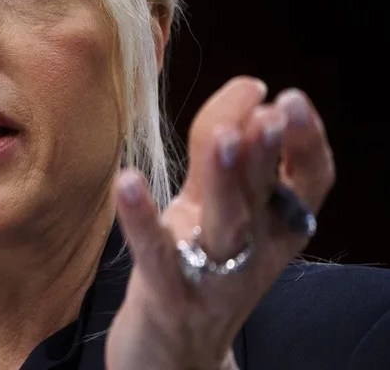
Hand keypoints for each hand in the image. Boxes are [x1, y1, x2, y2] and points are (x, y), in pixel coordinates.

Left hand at [105, 76, 334, 368]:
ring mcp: (210, 278)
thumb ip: (226, 155)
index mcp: (272, 228)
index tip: (289, 98)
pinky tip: (127, 181)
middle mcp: (251, 252)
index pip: (306, 183)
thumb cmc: (196, 268)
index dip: (304, 142)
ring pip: (227, 227)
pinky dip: (143, 220)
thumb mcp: (216, 210)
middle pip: (264, 199)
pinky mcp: (168, 298)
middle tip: (270, 112)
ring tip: (225, 137)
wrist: (172, 356)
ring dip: (229, 182)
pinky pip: (157, 257)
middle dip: (267, 155)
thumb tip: (250, 90)